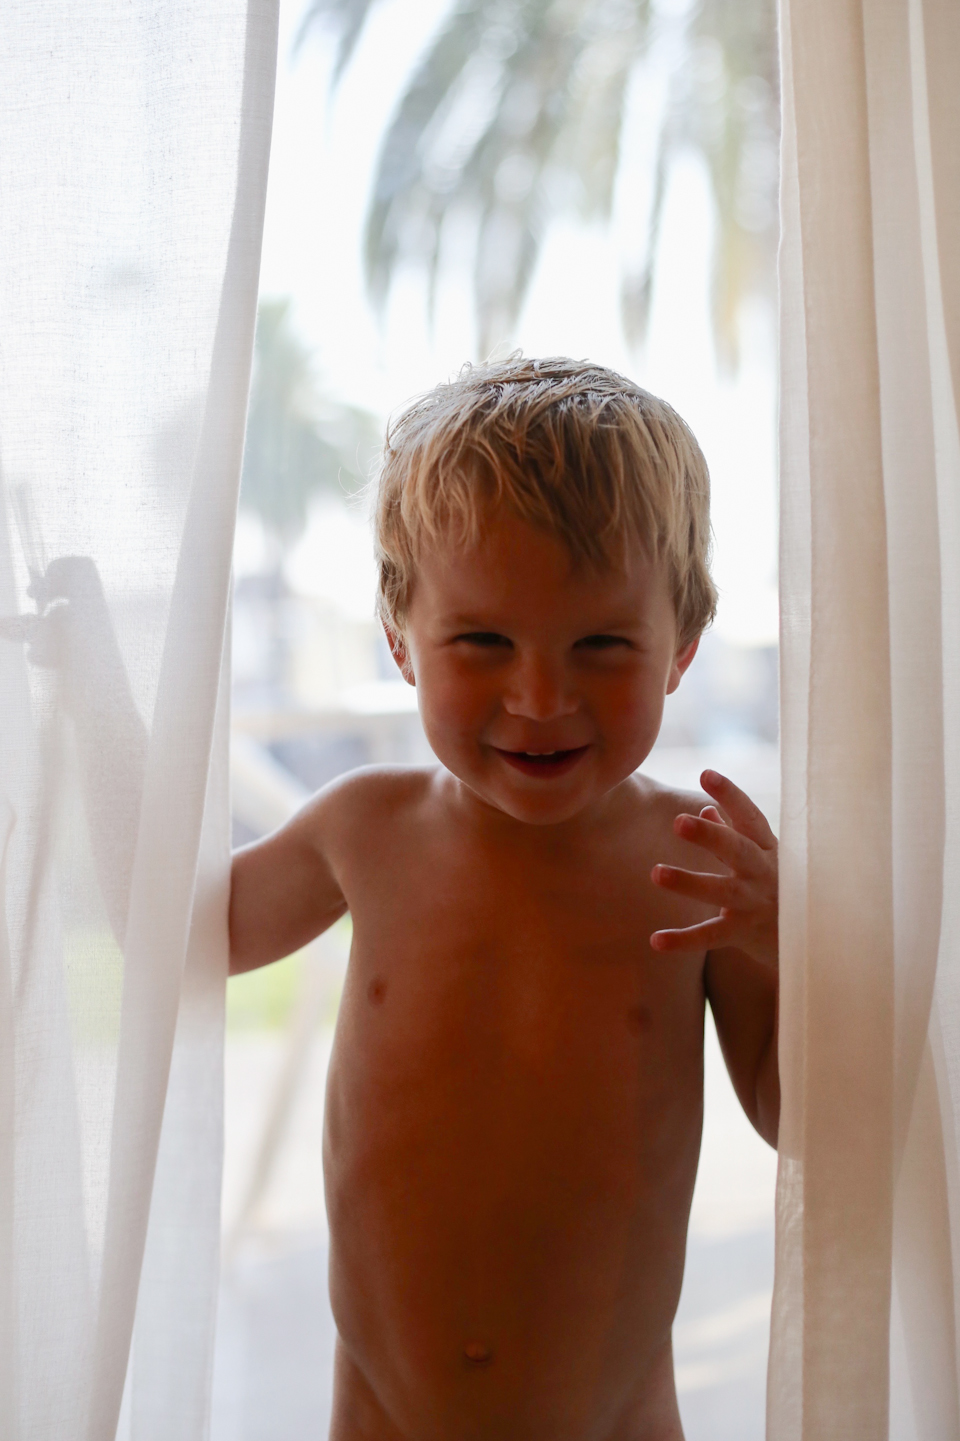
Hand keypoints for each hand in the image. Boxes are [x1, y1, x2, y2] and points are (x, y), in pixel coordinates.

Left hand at [649, 770, 777, 968]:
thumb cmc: (784, 889)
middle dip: (709, 836)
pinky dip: (683, 940)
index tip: (706, 773)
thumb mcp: (764, 858)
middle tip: (678, 821)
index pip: (750, 817)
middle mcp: (763, 873)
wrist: (817, 940)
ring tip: (656, 873)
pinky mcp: (745, 933)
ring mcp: (755, 904)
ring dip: (688, 882)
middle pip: (737, 850)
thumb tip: (706, 809)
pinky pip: (710, 936)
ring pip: (721, 891)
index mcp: (767, 849)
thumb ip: (734, 835)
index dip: (730, 794)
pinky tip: (655, 940)